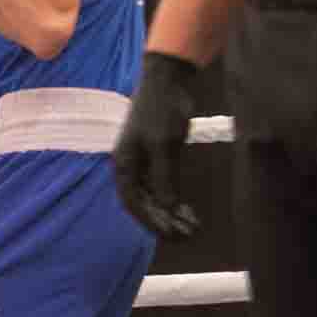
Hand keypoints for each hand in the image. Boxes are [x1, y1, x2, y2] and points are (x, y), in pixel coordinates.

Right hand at [114, 51, 203, 239]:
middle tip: (188, 236)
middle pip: (144, 204)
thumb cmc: (161, 110)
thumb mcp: (164, 145)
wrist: (167, 80)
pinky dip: (175, 199)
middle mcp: (130, 167)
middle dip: (164, 222)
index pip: (132, 203)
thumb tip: (168, 207)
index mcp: (123, 164)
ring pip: (155, 197)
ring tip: (192, 227)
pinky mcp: (157, 157)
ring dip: (171, 213)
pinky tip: (188, 210)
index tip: (170, 234)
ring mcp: (143, 163)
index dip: (150, 222)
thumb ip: (165, 177)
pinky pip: (163, 186)